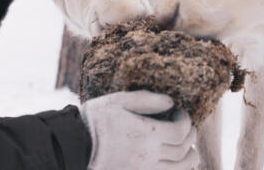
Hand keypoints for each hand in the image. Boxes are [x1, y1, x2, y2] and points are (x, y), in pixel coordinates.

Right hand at [79, 91, 198, 169]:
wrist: (73, 149)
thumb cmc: (94, 122)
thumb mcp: (118, 101)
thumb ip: (147, 99)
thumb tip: (171, 102)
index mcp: (145, 134)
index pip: (180, 131)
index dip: (186, 121)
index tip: (181, 114)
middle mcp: (148, 156)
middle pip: (183, 151)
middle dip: (190, 137)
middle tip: (187, 128)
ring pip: (180, 169)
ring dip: (190, 158)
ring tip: (187, 148)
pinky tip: (175, 163)